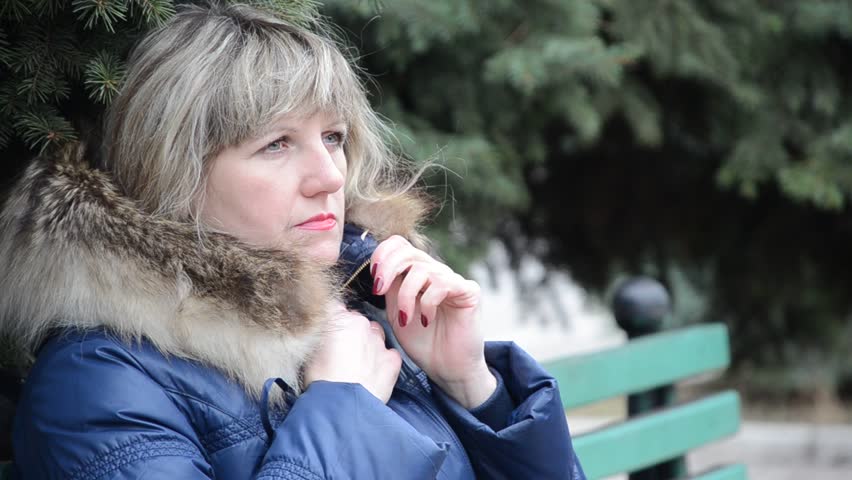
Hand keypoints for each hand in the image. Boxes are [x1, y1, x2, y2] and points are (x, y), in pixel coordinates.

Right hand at [303, 304, 400, 403]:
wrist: (341, 408)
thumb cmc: (319, 383)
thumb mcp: (307, 353)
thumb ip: (317, 335)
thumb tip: (320, 334)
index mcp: (337, 318)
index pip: (333, 307)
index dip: (330, 320)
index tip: (327, 333)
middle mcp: (360, 324)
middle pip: (355, 320)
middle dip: (350, 332)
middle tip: (340, 353)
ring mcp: (378, 341)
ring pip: (374, 334)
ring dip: (368, 344)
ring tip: (357, 365)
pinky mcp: (392, 359)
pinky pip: (388, 353)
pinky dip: (382, 361)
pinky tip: (372, 374)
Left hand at [371, 236, 495, 408]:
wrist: (447, 368)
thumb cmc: (423, 343)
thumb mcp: (397, 313)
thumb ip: (390, 289)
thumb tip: (377, 269)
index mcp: (417, 274)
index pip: (400, 245)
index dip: (383, 254)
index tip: (374, 279)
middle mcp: (436, 272)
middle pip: (408, 250)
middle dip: (388, 268)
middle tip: (379, 291)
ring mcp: (453, 280)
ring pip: (422, 269)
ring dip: (406, 295)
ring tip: (406, 318)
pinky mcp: (469, 291)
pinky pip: (442, 284)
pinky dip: (427, 302)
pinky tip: (427, 319)